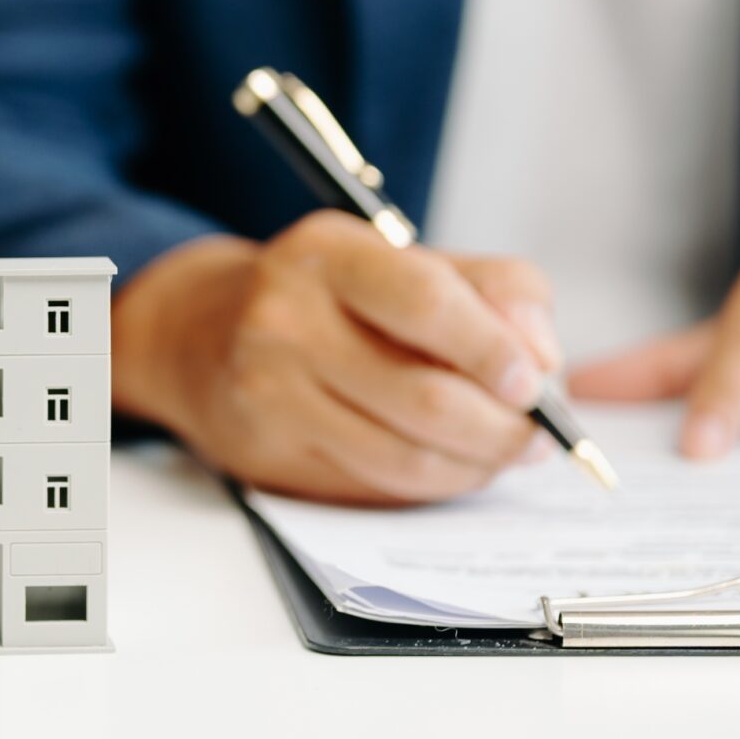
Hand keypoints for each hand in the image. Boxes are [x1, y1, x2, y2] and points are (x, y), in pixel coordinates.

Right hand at [113, 213, 563, 505]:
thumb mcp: (397, 259)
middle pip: (424, 396)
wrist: (196, 335)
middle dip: (502, 427)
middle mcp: (286, 320)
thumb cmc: (321, 295)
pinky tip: (454, 465)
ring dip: (477, 465)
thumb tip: (543, 356)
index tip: (536, 381)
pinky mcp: (269, 452)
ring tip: (506, 453)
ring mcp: (271, 392)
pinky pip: (377, 483)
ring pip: (406, 454)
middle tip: (540, 435)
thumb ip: (488, 288)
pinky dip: (434, 482)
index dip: (495, 350)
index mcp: (328, 255)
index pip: (426, 303)